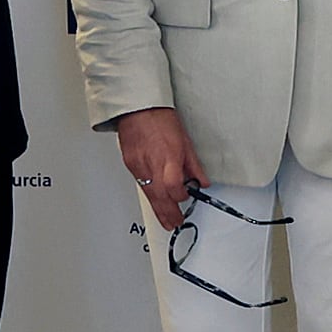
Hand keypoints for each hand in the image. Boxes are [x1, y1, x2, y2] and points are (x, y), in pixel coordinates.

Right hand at [116, 106, 206, 232]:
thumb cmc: (160, 119)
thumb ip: (193, 164)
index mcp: (168, 157)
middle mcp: (152, 164)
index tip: (186, 198)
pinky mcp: (130, 165)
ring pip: (149, 194)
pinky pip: (140, 185)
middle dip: (169, 213)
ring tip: (166, 221)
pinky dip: (149, 195)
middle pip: (161, 196)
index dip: (181, 196)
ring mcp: (138, 166)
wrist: (137, 108)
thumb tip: (201, 181)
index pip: (175, 186)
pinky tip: (154, 202)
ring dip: (158, 210)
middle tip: (176, 222)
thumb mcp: (185, 140)